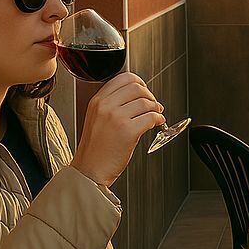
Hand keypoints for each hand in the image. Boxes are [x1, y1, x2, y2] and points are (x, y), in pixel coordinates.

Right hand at [70, 72, 165, 187]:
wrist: (89, 170)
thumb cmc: (95, 149)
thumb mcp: (96, 119)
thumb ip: (112, 105)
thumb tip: (138, 97)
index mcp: (97, 101)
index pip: (123, 78)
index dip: (139, 83)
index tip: (144, 90)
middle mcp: (106, 106)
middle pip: (137, 87)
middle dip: (149, 95)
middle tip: (153, 104)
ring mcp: (116, 118)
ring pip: (146, 102)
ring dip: (155, 108)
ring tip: (156, 115)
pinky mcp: (128, 131)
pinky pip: (151, 117)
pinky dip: (158, 119)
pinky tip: (157, 123)